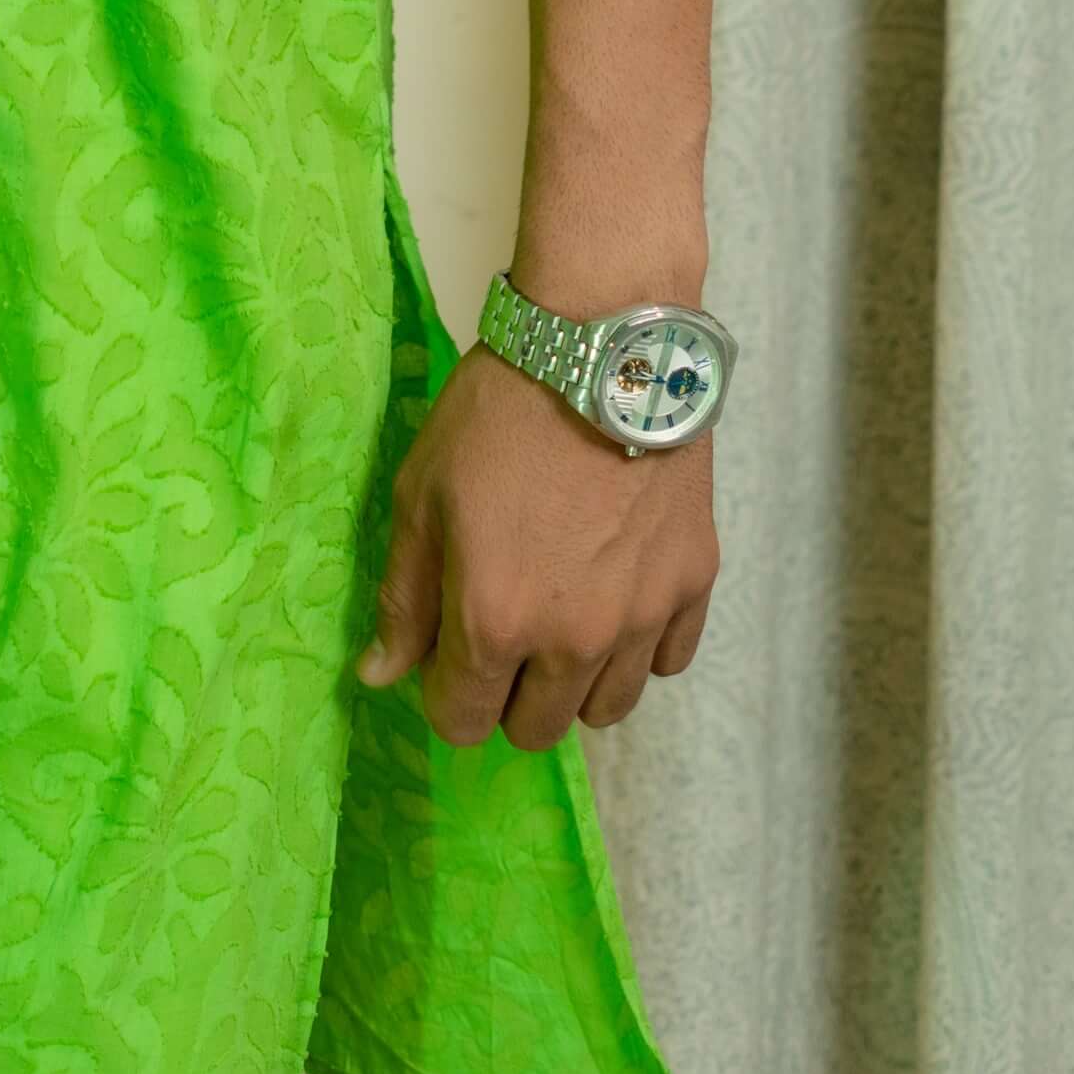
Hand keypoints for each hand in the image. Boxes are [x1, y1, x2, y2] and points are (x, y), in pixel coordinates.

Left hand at [355, 345, 716, 748]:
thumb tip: (378, 677)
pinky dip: (638, 647)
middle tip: (503, 625)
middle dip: (507, 693)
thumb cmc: (496, 412)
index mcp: (494, 620)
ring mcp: (643, 617)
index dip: (444, 692)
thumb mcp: (422, 493)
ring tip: (561, 612)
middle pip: (536, 729)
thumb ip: (403, 596)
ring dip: (574, 680)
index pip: (463, 721)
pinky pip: (667, 662)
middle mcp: (574, 640)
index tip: (446, 650)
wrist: (604, 344)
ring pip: (606, 709)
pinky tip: (616, 594)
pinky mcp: (695, 584)